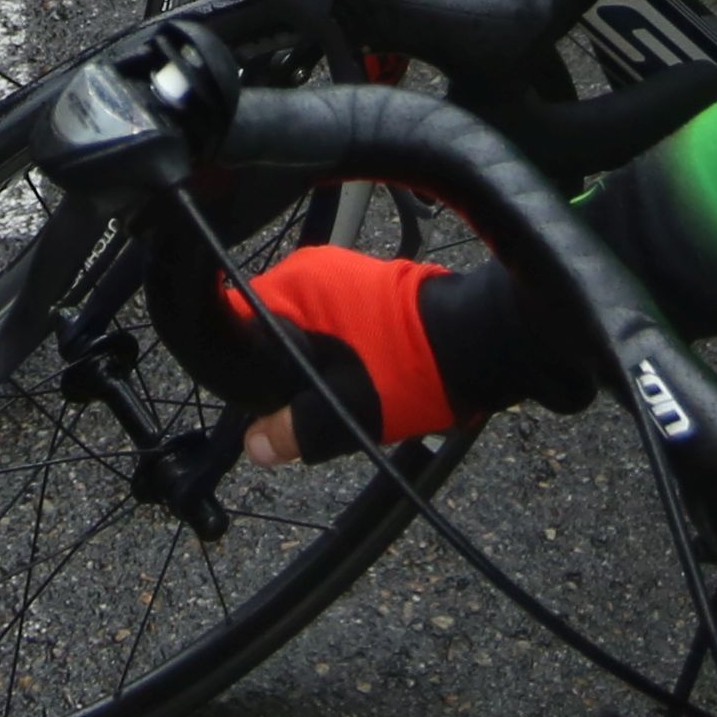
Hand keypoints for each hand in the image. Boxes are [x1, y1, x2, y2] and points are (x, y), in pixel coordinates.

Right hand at [227, 242, 466, 467]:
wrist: (479, 342)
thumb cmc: (413, 369)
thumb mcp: (345, 412)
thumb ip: (295, 430)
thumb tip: (254, 446)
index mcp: (296, 287)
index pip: (237, 319)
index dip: (241, 365)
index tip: (260, 399)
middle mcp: (311, 270)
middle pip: (267, 324)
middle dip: (278, 366)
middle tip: (305, 403)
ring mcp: (340, 273)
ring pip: (299, 325)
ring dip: (308, 358)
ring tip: (337, 389)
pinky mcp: (364, 283)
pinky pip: (327, 318)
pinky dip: (331, 347)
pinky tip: (354, 373)